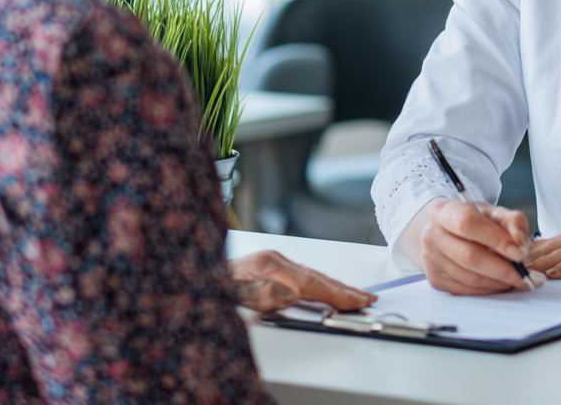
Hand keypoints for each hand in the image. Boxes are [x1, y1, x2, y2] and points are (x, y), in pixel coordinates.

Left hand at [228, 250, 377, 311]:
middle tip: (367, 298)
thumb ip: (268, 293)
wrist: (194, 276)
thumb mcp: (238, 296)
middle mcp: (275, 258)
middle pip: (317, 276)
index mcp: (271, 265)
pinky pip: (301, 275)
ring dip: (332, 286)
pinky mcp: (268, 266)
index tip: (360, 300)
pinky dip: (318, 283)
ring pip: (310, 275)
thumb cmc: (213, 290)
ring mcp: (272, 260)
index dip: (340, 293)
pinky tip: (324, 289)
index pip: (314, 282)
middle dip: (343, 288)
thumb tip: (294, 292)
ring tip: (352, 295)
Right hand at [402, 198, 533, 295]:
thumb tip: (520, 244)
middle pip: (470, 256)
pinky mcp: (435, 280)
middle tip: (527, 276)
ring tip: (518, 280)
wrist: (442, 231)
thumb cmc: (471, 220)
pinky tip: (501, 283)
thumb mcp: (493, 212)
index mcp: (444, 211)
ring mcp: (431, 260)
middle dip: (504, 269)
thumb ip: (512, 221)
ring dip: (499, 282)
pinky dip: (489, 290)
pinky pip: (466, 290)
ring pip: (470, 278)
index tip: (520, 253)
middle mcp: (432, 235)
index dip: (496, 239)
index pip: (469, 224)